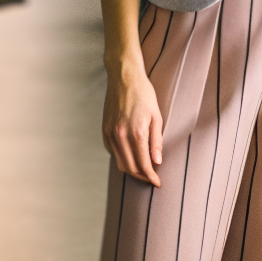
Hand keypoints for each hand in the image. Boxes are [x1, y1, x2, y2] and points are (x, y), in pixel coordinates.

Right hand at [103, 61, 163, 186]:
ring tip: (143, 170)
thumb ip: (156, 141)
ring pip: (119, 162)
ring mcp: (110, 133)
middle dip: (142, 176)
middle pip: (130, 168)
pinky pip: (112, 152)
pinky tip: (131, 155)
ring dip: (131, 170)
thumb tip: (157, 162)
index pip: (143, 165)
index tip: (157, 183)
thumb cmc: (144, 94)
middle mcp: (120, 135)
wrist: (124, 77)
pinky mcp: (104, 129)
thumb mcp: (156, 117)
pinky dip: (122, 158)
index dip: (151, 177)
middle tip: (152, 178)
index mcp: (136, 133)